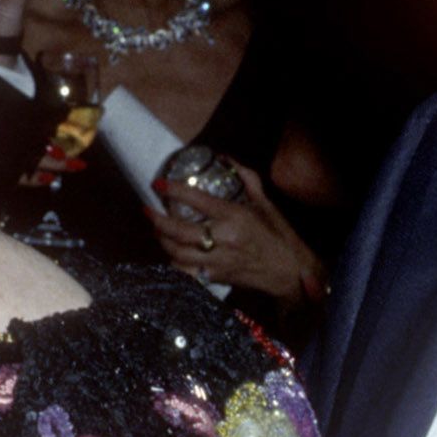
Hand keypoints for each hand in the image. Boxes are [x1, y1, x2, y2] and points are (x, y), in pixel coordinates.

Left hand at [148, 163, 324, 305]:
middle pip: (178, 230)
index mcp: (235, 217)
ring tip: (157, 230)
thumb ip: (246, 178)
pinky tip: (170, 254)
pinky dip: (173, 263)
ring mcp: (217, 261)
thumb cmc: (278, 236)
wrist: (288, 272)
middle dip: (157, 220)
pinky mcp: (215, 277)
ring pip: (176, 252)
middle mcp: (223, 239)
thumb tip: (225, 158)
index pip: (197, 201)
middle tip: (147, 210)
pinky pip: (185, 272)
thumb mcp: (265, 203)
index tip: (158, 185)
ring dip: (162, 240)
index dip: (173, 191)